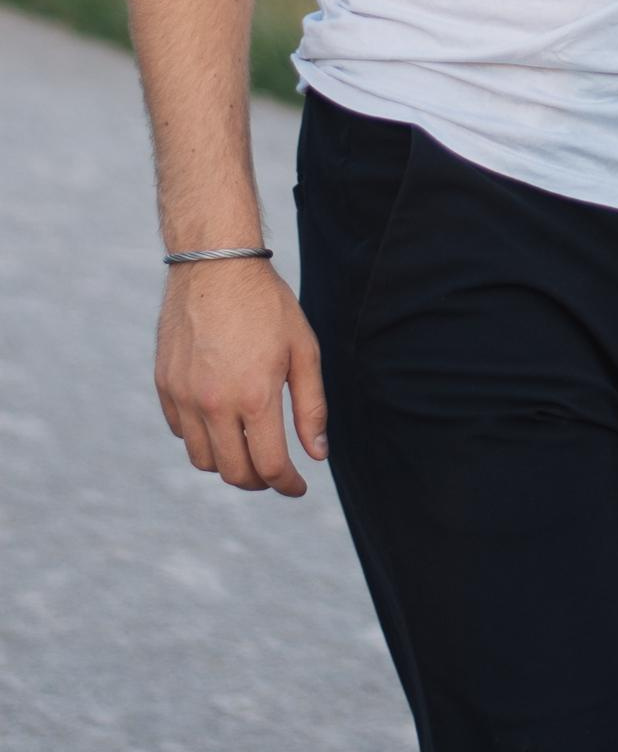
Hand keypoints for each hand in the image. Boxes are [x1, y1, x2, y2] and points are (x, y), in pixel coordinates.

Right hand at [155, 260, 327, 497]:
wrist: (216, 265)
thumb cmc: (267, 304)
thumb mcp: (304, 349)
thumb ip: (311, 406)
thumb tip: (318, 454)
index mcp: (254, 397)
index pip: (270, 466)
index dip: (288, 485)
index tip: (298, 486)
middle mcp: (214, 405)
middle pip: (234, 473)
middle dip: (259, 482)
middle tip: (275, 472)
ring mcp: (184, 397)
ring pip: (203, 460)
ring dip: (228, 464)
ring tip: (248, 447)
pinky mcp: (165, 387)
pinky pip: (181, 432)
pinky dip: (202, 438)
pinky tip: (221, 420)